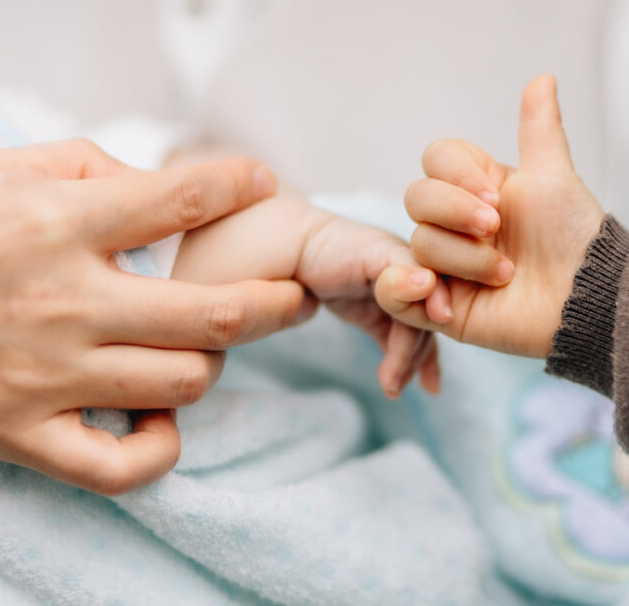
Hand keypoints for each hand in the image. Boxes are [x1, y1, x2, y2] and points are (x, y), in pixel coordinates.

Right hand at [0, 140, 306, 493]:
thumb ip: (82, 166)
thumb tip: (155, 182)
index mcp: (57, 222)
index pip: (182, 199)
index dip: (238, 185)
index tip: (261, 183)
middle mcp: (64, 300)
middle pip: (219, 312)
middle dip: (281, 303)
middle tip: (299, 296)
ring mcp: (45, 375)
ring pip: (184, 382)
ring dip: (216, 364)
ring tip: (209, 347)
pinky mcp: (18, 433)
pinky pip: (119, 466)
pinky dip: (159, 448)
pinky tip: (159, 419)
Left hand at [172, 191, 444, 399]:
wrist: (191, 243)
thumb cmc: (203, 257)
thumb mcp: (224, 284)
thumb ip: (268, 297)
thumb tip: (311, 308)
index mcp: (329, 238)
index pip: (396, 256)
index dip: (423, 286)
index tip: (437, 319)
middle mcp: (353, 249)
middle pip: (412, 283)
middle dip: (423, 327)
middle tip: (407, 380)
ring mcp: (356, 271)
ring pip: (407, 306)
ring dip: (413, 346)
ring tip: (399, 390)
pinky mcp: (350, 292)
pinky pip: (390, 318)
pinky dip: (404, 347)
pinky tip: (414, 384)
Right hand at [376, 75, 604, 358]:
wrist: (587, 296)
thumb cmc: (574, 237)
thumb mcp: (554, 176)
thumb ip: (539, 128)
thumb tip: (543, 78)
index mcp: (477, 189)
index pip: (435, 161)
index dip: (458, 174)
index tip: (498, 195)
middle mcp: (456, 225)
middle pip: (416, 198)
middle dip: (456, 212)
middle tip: (496, 229)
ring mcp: (446, 266)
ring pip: (419, 245)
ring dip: (464, 260)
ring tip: (505, 275)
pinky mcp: (439, 307)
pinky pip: (395, 294)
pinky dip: (407, 291)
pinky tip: (446, 301)